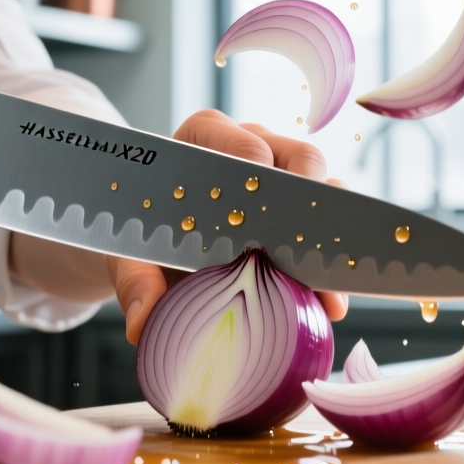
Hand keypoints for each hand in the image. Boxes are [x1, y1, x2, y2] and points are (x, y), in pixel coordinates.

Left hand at [110, 110, 349, 344]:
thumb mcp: (132, 254)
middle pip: (300, 159)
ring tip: (321, 286)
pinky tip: (327, 302)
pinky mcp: (303, 213)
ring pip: (325, 191)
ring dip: (326, 237)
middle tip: (299, 243)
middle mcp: (256, 148)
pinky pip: (331, 227)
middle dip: (306, 202)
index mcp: (209, 139)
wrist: (156, 247)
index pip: (245, 144)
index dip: (258, 167)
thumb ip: (135, 282)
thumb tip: (139, 324)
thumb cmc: (146, 232)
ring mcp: (286, 176)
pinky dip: (328, 264)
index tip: (261, 196)